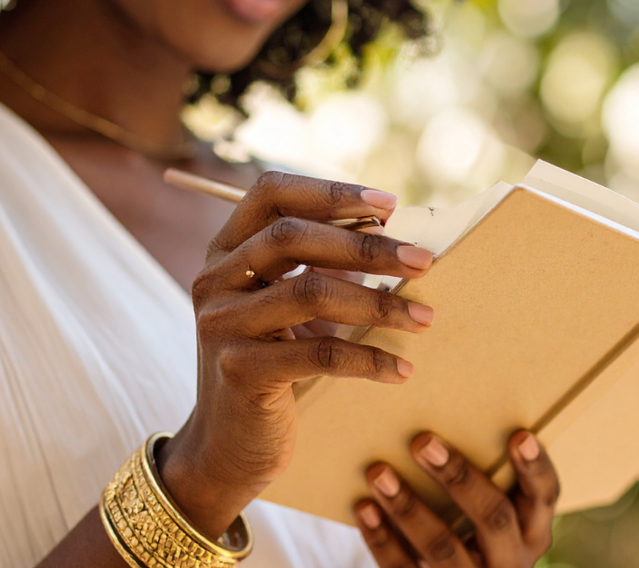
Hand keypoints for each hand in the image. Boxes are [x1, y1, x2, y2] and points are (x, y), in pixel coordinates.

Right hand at [157, 172, 434, 538]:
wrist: (228, 446)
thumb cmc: (272, 366)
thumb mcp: (285, 308)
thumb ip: (319, 267)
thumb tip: (390, 236)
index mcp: (226, 251)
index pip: (270, 193)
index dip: (329, 193)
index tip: (388, 205)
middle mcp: (214, 280)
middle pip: (291, 237)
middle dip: (367, 246)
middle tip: (424, 261)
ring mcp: (222, 325)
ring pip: (309, 291)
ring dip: (378, 302)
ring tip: (424, 317)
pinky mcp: (240, 371)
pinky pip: (319, 353)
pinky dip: (368, 358)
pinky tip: (402, 368)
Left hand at [355, 431, 558, 567]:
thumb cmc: (474, 534)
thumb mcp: (495, 518)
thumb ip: (487, 482)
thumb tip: (439, 428)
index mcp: (532, 533)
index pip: (544, 497)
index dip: (535, 468)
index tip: (519, 435)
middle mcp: (511, 561)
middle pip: (493, 517)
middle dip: (458, 478)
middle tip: (423, 442)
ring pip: (443, 548)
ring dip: (408, 508)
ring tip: (379, 473)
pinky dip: (382, 539)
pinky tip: (365, 509)